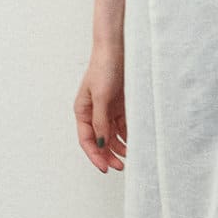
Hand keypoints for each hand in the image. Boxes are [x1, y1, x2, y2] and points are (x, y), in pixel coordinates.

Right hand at [74, 47, 127, 172]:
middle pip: (100, 141)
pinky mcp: (119, 106)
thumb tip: (101, 144)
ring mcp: (106, 110)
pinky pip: (122, 126)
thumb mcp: (101, 97)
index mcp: (83, 111)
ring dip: (119, 147)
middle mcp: (93, 113)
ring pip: (112, 136)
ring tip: (131, 156)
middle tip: (121, 167)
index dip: (95, 156)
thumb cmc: (104, 68)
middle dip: (109, 155)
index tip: (105, 168)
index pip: (87, 140)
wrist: (117, 49)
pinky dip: (127, 135)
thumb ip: (101, 121)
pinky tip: (134, 142)